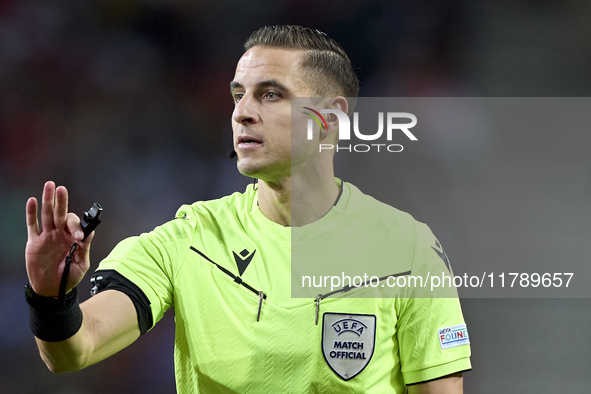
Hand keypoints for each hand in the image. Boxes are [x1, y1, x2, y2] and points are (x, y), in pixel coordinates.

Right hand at [26, 181, 94, 296]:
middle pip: (60, 213)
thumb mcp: (81, 264)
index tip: (77, 236)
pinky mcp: (34, 241)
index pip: (75, 225)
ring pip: (47, 215)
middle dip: (61, 201)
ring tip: (49, 186)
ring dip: (48, 200)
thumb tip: (89, 233)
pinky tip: (33, 201)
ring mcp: (47, 236)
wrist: (52, 289)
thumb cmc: (68, 277)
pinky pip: (32, 225)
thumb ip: (84, 248)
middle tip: (62, 189)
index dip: (76, 227)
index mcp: (73, 238)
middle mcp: (60, 234)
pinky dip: (32, 213)